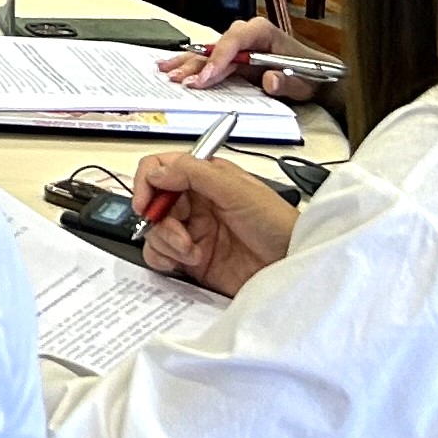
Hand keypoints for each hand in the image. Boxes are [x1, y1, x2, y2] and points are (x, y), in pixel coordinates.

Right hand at [134, 150, 298, 294]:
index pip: (161, 169)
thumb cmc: (277, 225)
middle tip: (178, 233)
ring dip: (166, 242)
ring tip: (192, 252)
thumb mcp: (238, 190)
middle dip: (159, 219)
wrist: (291, 267)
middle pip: (153, 203)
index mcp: (205, 179)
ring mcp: (192, 232)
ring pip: (154, 230)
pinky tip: (185, 263)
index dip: (147, 182)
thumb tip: (156, 173)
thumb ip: (194, 174)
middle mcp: (195, 204)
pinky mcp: (192, 260)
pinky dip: (165, 259)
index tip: (146, 202)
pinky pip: (160, 256)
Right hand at [161, 15, 328, 101]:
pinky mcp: (233, 58)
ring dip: (188, 64)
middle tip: (181, 79)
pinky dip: (192, 65)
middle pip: (216, 47)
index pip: (234, 40)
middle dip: (197, 64)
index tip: (206, 78)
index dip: (218, 59)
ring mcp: (238, 46)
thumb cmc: (310, 74)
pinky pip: (210, 60)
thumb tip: (270, 79)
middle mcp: (246, 34)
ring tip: (167, 72)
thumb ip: (286, 81)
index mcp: (262, 31)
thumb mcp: (303, 81)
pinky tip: (173, 67)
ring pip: (208, 53)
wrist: (316, 76)